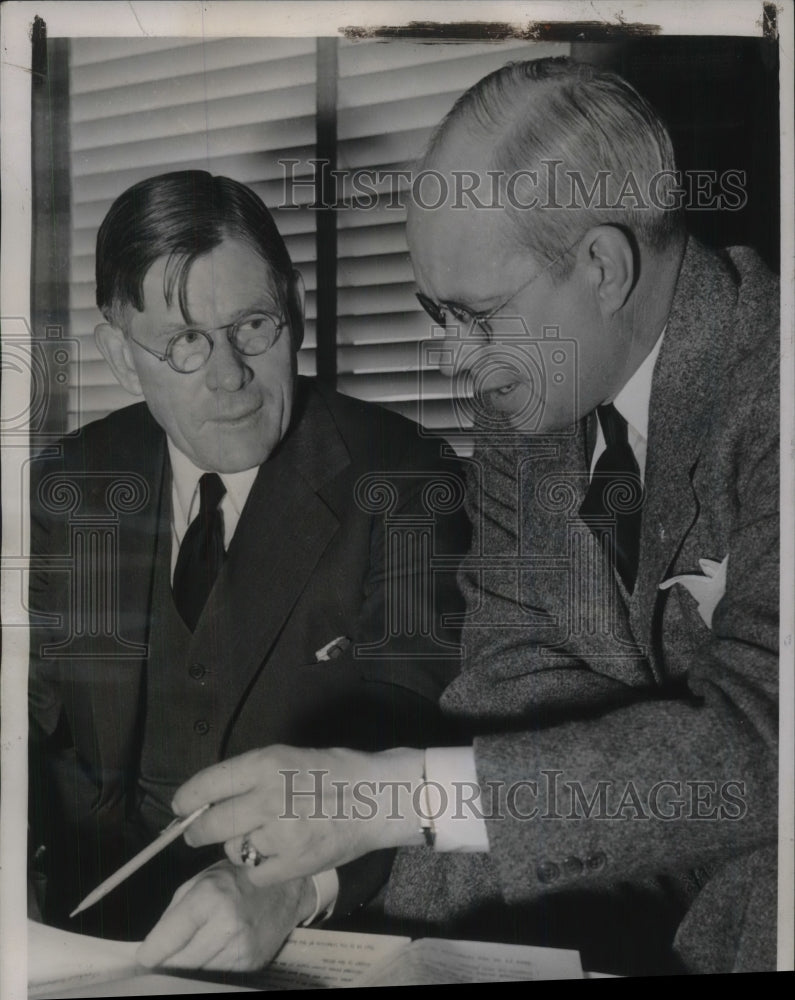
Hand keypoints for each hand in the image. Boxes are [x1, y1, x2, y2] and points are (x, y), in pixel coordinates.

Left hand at [136, 861, 314, 970]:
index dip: (150, 952)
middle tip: (166, 952)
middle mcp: (225, 924)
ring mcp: (240, 947)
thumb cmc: (238, 879)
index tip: (144, 957)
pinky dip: (209, 965)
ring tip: (196, 944)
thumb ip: (173, 912)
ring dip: (189, 964)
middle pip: (177, 962)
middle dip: (168, 959)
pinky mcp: (250, 962)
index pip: (165, 940)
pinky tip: (215, 948)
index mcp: (208, 897)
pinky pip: (216, 974)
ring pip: (195, 972)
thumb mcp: (201, 880)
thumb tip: (151, 947)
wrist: (285, 888)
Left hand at [173, 745, 425, 885]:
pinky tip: (274, 855)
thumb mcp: (288, 757)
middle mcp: (268, 798)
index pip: (208, 785)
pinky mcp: (294, 864)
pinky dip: (259, 868)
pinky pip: (256, 874)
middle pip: (211, 824)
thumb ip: (250, 776)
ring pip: (235, 850)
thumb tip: (209, 798)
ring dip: (239, 846)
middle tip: (196, 832)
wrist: (379, 796)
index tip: (180, 808)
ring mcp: (281, 834)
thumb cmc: (334, 771)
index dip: (186, 799)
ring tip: (260, 837)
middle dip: (198, 830)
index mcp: (266, 764)